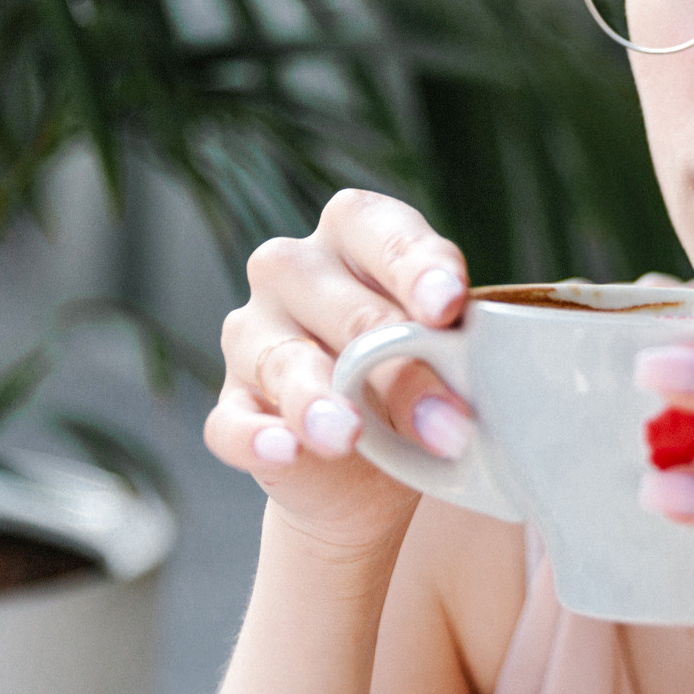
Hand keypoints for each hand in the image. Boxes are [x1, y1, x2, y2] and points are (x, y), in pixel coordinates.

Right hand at [204, 190, 472, 554]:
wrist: (376, 461)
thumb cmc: (418, 375)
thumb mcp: (446, 358)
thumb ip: (450, 357)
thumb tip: (460, 385)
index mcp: (355, 234)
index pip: (383, 232)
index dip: (417, 266)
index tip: (448, 305)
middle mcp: (293, 271)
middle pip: (346, 310)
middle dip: (401, 368)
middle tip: (449, 423)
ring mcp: (253, 336)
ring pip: (283, 362)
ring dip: (318, 400)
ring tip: (348, 434)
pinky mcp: (233, 405)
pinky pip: (233, 421)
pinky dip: (256, 438)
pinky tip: (285, 450)